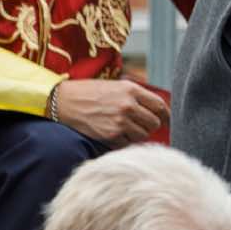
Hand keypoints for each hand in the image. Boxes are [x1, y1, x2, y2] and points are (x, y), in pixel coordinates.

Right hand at [51, 78, 167, 145]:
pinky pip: (128, 143)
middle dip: (149, 125)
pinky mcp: (111, 135)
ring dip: (137, 134)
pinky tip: (114, 133)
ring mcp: (120, 121)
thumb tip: (159, 110)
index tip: (167, 120)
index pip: (160, 106)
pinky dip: (124, 141)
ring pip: (143, 135)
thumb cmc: (90, 93)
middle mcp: (128, 105)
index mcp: (131, 90)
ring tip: (124, 127)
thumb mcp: (116, 85)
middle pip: (154, 123)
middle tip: (139, 124)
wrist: (64, 101)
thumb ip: (137, 95)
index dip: (166, 115)